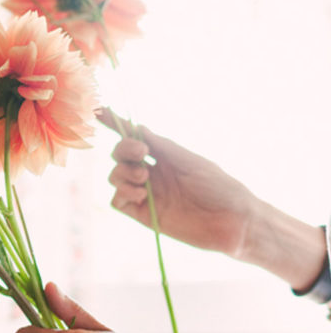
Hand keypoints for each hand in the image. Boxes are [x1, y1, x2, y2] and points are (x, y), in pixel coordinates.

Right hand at [100, 108, 257, 258]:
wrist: (232, 222)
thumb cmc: (220, 187)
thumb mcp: (190, 161)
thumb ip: (162, 147)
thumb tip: (138, 128)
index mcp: (165, 157)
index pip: (135, 138)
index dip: (116, 124)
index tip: (100, 110)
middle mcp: (153, 173)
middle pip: (120, 156)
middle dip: (124, 150)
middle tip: (143, 154)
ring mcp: (147, 194)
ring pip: (115, 176)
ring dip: (124, 172)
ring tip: (144, 178)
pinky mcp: (143, 214)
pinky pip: (118, 200)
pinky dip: (123, 192)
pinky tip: (141, 194)